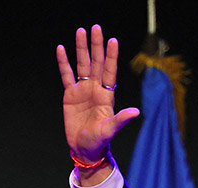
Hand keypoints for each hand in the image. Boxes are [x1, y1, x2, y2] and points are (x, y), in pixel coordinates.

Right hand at [56, 25, 139, 174]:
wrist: (85, 149)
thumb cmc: (100, 141)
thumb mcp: (110, 130)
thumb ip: (121, 119)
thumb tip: (136, 112)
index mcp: (107, 95)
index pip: (109, 71)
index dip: (111, 56)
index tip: (112, 40)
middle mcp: (96, 89)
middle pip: (96, 62)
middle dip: (96, 46)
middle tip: (96, 28)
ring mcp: (83, 90)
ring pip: (82, 64)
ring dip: (81, 49)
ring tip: (80, 31)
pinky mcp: (70, 95)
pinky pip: (66, 75)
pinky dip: (63, 62)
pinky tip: (61, 48)